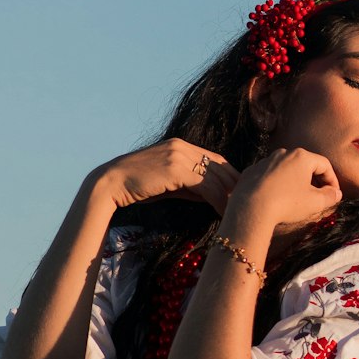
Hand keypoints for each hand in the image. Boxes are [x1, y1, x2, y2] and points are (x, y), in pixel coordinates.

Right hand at [94, 140, 239, 217]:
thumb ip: (188, 185)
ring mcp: (179, 155)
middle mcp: (182, 146)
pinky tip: (223, 212)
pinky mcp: (175, 168)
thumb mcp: (168, 183)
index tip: (240, 194)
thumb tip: (210, 195)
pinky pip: (206, 185)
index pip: (216, 159)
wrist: (111, 184)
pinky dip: (217, 200)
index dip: (230, 176)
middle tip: (247, 204)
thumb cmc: (137, 187)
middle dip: (235, 186)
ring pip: (215, 176)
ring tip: (237, 213)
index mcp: (181, 146)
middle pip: (220, 166)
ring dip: (229, 196)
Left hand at [225, 148, 341, 237]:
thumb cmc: (287, 203)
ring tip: (297, 197)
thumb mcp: (314, 203)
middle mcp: (283, 153)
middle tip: (318, 196)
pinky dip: (277, 184)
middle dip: (314, 180)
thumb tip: (336, 193)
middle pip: (305, 164)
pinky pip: (269, 176)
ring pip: (286, 169)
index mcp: (301, 157)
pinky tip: (277, 198)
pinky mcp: (251, 171)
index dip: (332, 180)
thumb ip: (330, 196)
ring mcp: (265, 161)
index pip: (324, 165)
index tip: (334, 194)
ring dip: (295, 181)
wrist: (251, 208)